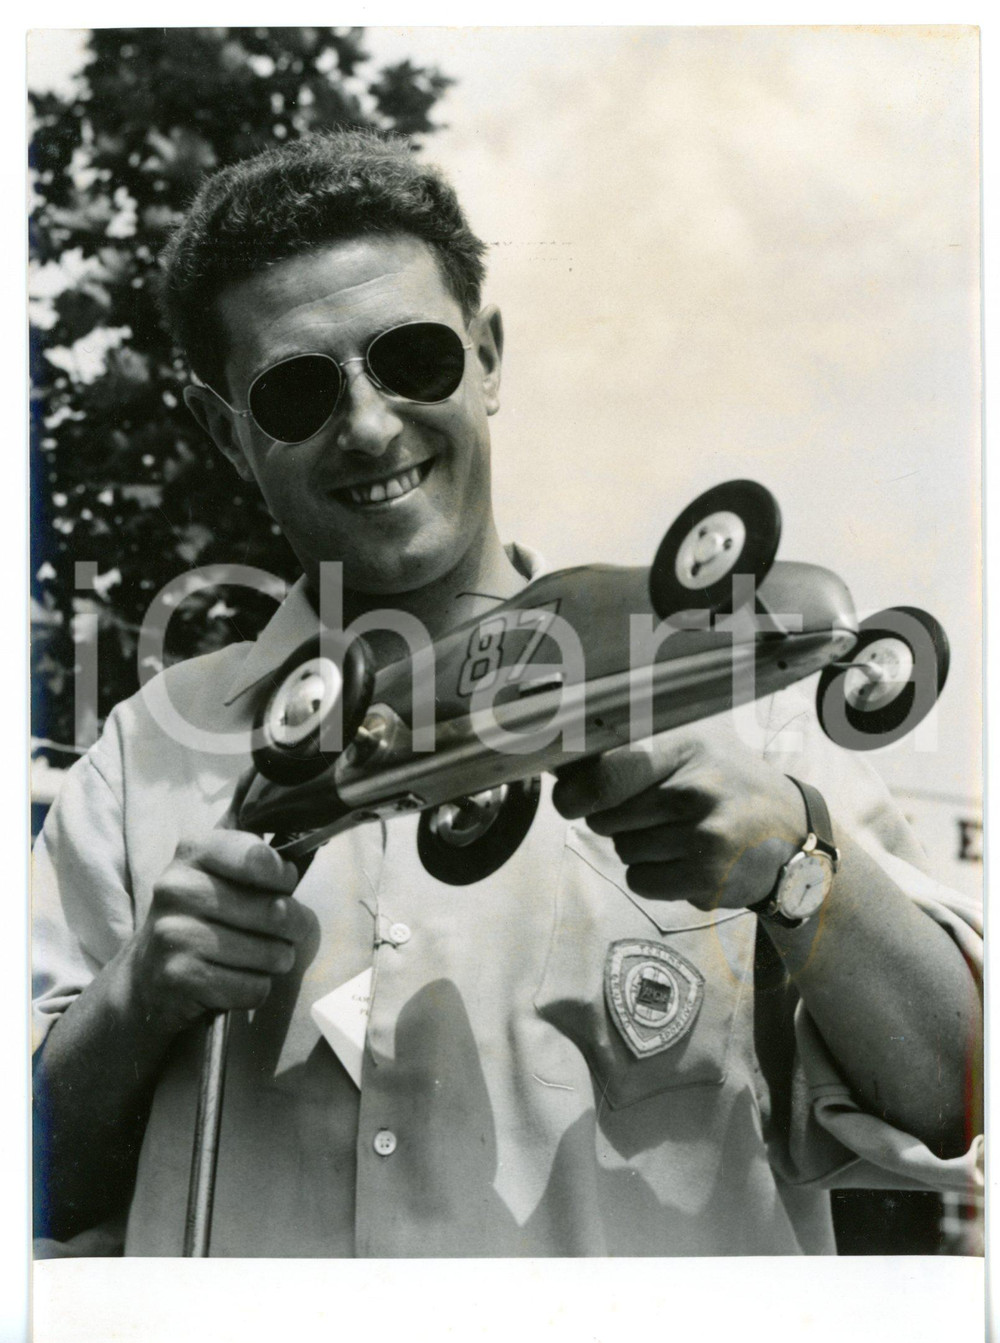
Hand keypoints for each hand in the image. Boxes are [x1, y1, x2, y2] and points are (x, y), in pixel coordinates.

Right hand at [125, 829, 306, 1033]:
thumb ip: (245, 837)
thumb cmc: (199, 914)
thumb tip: (260, 781)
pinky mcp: (178, 977)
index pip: (259, 857)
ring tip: (260, 955)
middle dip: (293, 927)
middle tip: (283, 931)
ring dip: (277, 960)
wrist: (145, 976)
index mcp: (192, 851)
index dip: (283, 876)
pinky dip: (256, 988)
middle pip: (275, 911)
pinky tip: (237, 979)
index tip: (282, 884)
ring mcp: (173, 933)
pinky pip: (252, 987)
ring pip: (269, 953)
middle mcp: (176, 888)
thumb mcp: (215, 866)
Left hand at [552, 718, 807, 910]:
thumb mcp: (694, 745)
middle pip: (606, 818)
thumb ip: (633, 749)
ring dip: (636, 848)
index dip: (575, 794)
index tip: (570, 801)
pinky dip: (651, 876)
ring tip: (679, 834)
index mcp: (687, 746)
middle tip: (653, 813)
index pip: (606, 774)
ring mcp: (704, 835)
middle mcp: (696, 788)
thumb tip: (560, 767)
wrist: (796, 836)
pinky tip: (685, 860)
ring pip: (622, 850)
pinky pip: (640, 880)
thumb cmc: (729, 785)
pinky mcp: (708, 876)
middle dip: (613, 820)